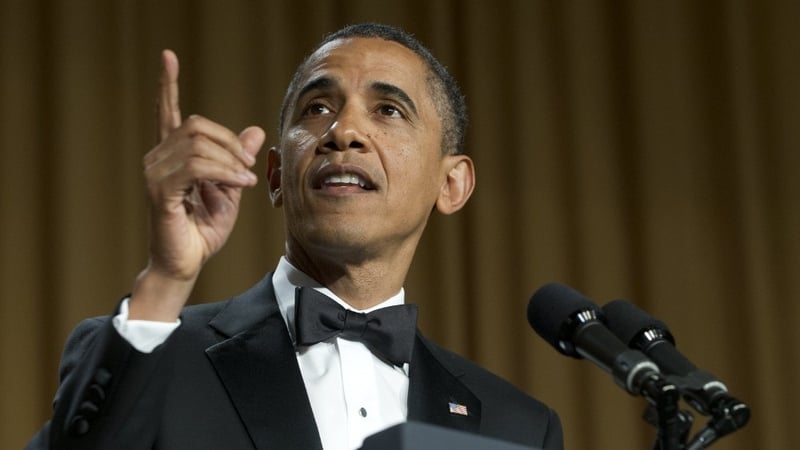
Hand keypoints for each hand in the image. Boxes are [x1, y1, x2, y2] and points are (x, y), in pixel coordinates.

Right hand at [129, 50, 264, 320]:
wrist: (187, 261)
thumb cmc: (204, 229)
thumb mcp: (231, 188)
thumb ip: (239, 159)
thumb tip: (255, 131)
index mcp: (172, 155)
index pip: (168, 111)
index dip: (168, 84)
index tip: (168, 56)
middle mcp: (158, 158)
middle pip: (197, 126)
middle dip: (230, 141)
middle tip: (249, 165)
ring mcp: (156, 173)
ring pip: (198, 145)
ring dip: (231, 160)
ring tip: (246, 179)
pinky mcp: (161, 191)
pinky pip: (197, 167)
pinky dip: (225, 172)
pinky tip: (241, 182)